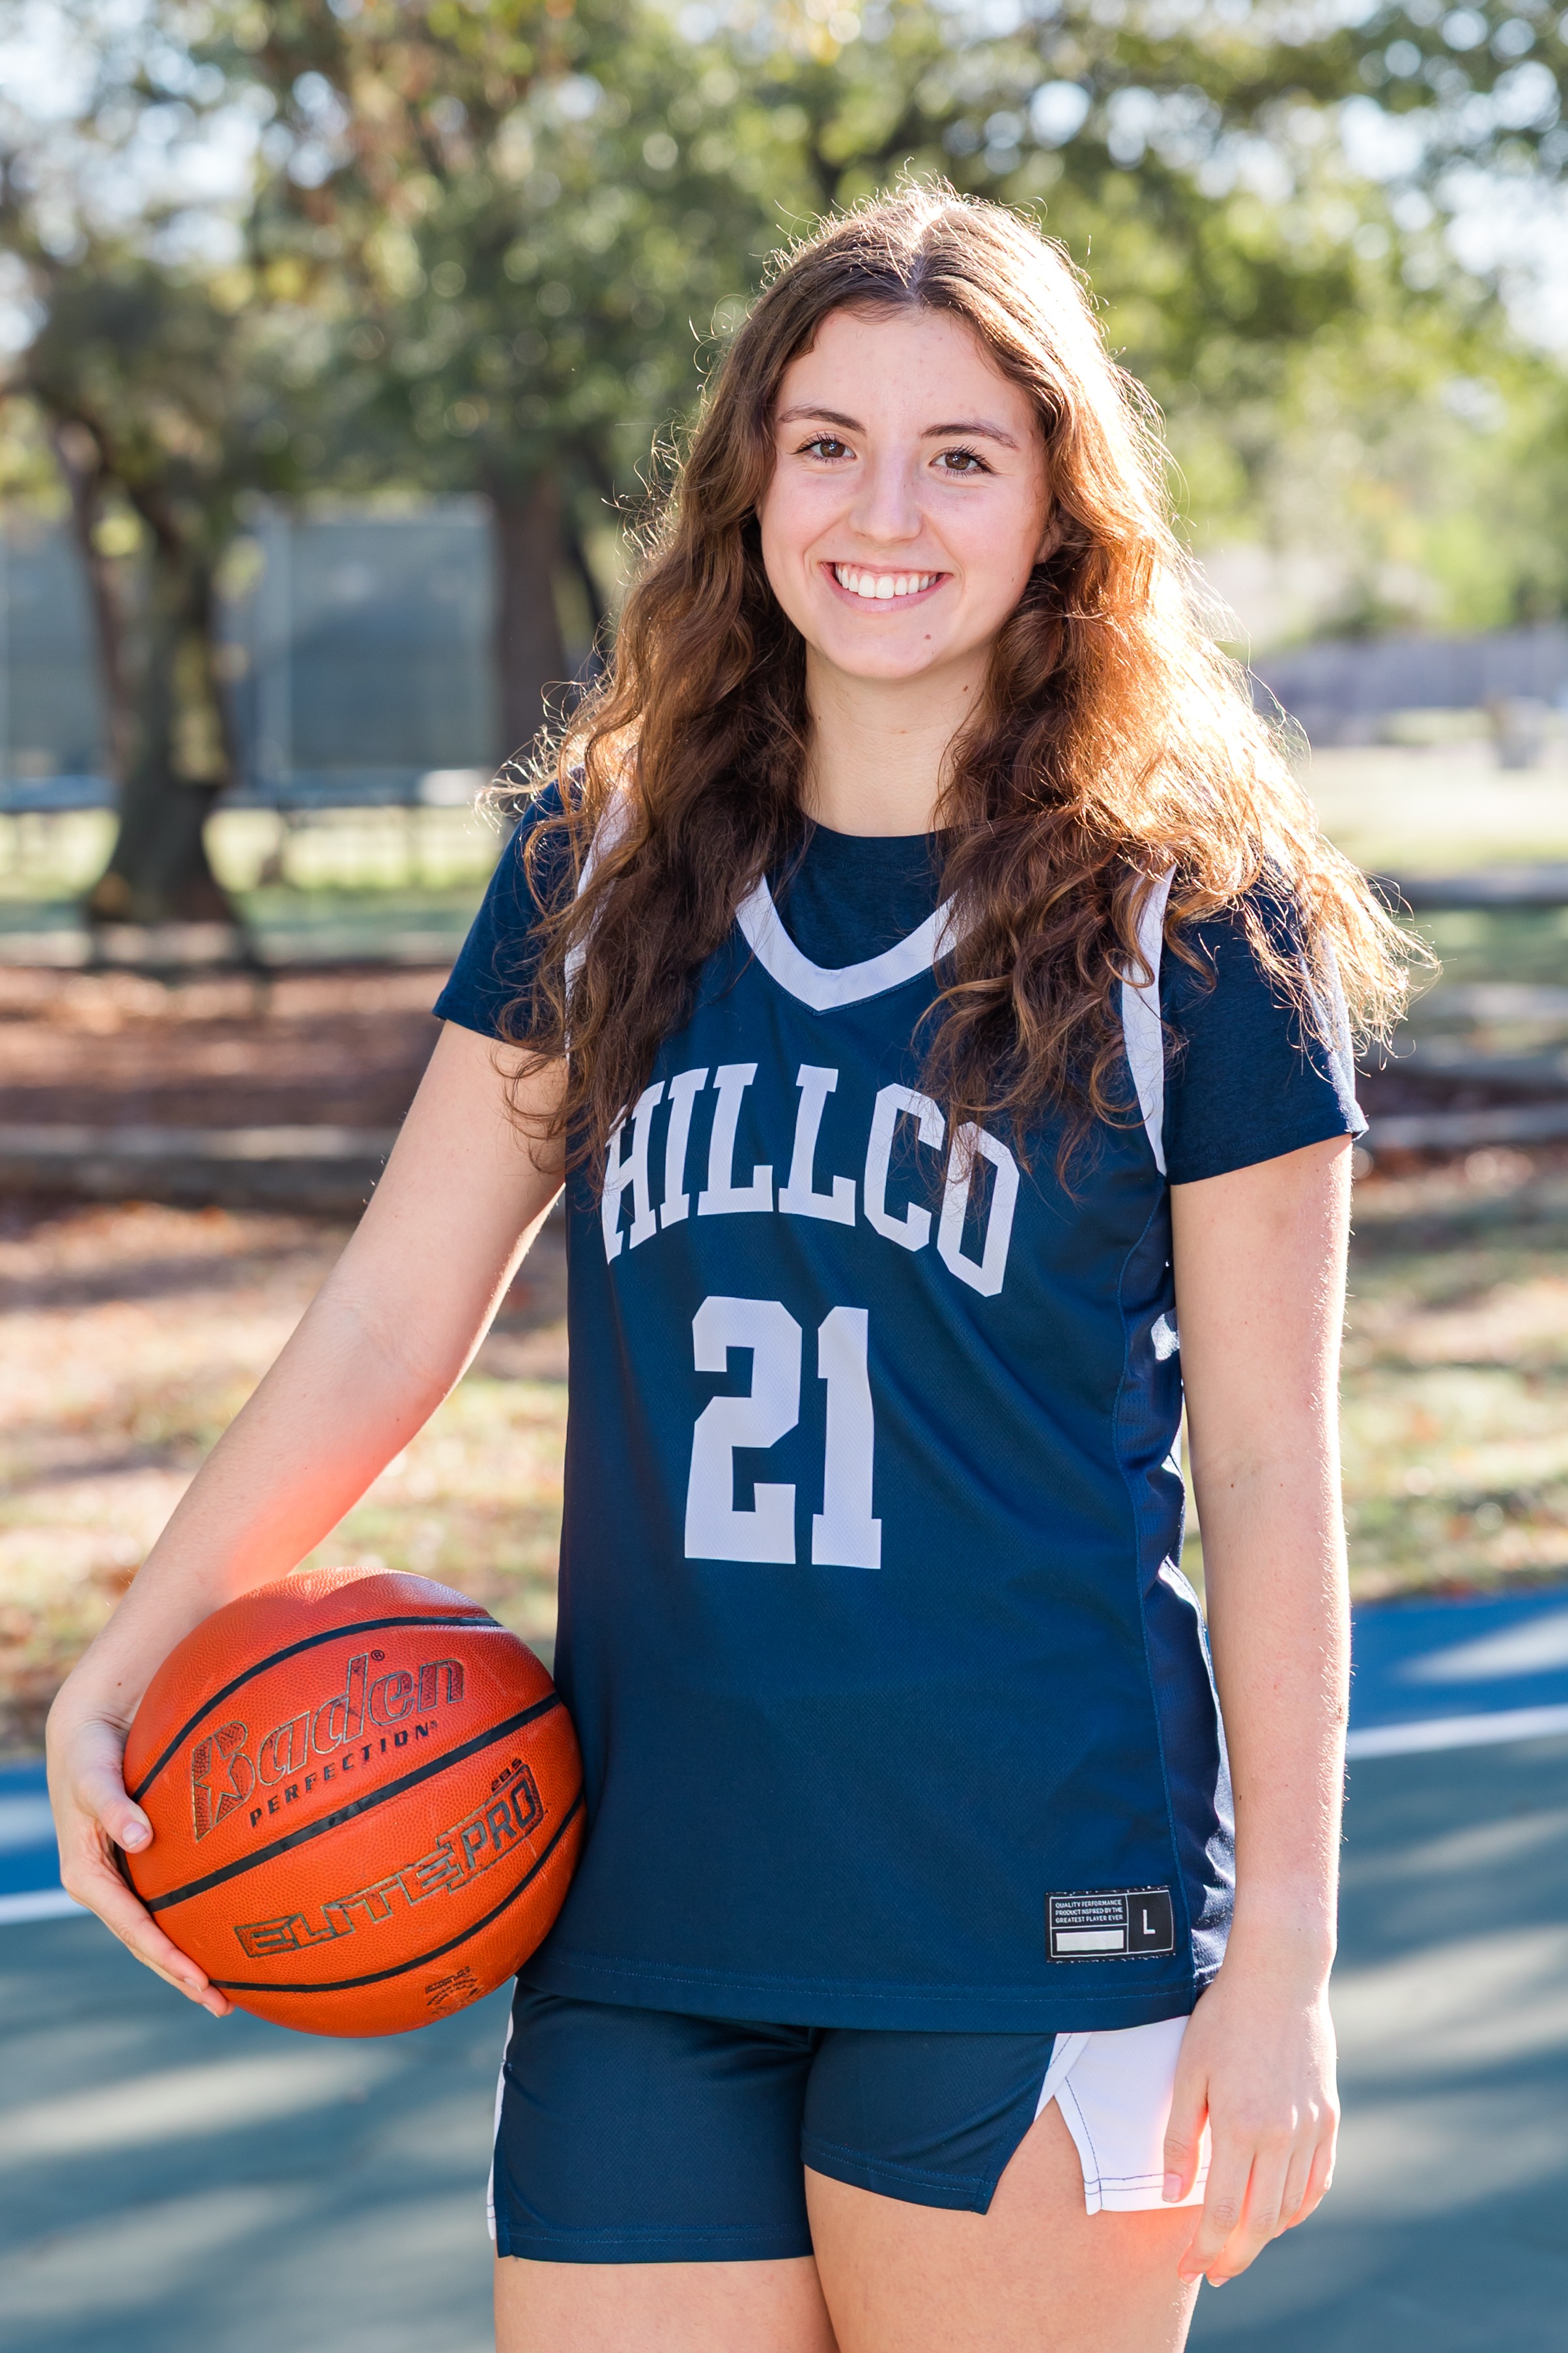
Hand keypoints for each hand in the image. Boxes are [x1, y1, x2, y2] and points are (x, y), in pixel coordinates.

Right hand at [47, 1682, 231, 2017]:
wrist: (87, 1728)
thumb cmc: (89, 1752)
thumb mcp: (93, 1776)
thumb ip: (113, 1805)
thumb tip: (140, 1837)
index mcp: (86, 1875)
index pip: (132, 1927)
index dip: (166, 1955)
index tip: (199, 1979)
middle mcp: (103, 1884)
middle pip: (145, 1942)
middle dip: (182, 1974)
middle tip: (223, 2004)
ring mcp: (121, 1876)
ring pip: (156, 1929)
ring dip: (188, 1959)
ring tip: (228, 1990)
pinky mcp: (137, 1863)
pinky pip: (166, 1902)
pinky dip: (192, 1922)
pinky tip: (224, 1931)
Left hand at [1164, 1960, 1337, 2286]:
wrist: (1280, 1977)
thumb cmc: (1224, 2019)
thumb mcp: (1188, 2072)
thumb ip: (1181, 2137)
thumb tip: (1173, 2197)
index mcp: (1242, 2126)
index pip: (1223, 2214)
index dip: (1204, 2250)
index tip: (1187, 2269)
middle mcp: (1283, 2136)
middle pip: (1261, 2223)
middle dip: (1234, 2256)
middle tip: (1212, 2273)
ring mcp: (1312, 2129)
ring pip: (1291, 2208)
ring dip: (1266, 2236)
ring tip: (1239, 2247)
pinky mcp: (1329, 2118)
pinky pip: (1318, 2181)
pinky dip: (1299, 2208)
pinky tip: (1280, 2216)